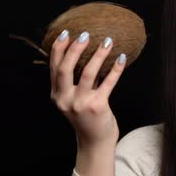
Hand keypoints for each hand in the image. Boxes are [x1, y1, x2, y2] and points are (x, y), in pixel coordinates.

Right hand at [49, 30, 125, 148]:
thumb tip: (85, 55)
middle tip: (86, 34)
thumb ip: (75, 82)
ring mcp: (81, 104)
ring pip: (88, 73)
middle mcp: (65, 99)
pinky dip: (116, 69)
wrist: (95, 142)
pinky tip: (121, 58)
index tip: (66, 33)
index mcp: (57, 95)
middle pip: (65, 68)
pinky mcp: (98, 107)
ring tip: (108, 42)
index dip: (59, 49)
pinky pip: (108, 83)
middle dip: (75, 49)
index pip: (54, 67)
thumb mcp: (73, 100)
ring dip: (98, 55)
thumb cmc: (86, 118)